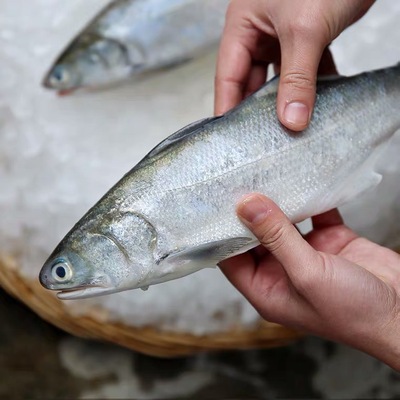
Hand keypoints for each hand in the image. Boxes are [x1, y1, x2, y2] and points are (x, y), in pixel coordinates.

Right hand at [214, 0, 374, 129]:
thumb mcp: (304, 32)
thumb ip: (298, 79)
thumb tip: (292, 120)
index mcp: (243, 25)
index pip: (228, 75)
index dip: (228, 106)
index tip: (231, 136)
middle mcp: (259, 32)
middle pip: (251, 80)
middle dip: (258, 108)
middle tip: (262, 137)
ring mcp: (283, 36)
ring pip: (279, 78)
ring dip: (286, 99)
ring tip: (288, 126)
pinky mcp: (307, 37)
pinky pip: (304, 70)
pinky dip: (311, 86)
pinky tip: (317, 104)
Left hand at [220, 194, 399, 369]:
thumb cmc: (354, 312)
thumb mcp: (307, 274)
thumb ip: (277, 238)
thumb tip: (247, 207)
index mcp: (267, 289)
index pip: (231, 259)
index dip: (220, 234)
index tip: (214, 206)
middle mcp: (281, 271)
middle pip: (254, 237)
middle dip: (247, 213)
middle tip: (236, 182)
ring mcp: (305, 254)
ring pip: (282, 223)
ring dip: (276, 203)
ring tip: (261, 175)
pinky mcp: (328, 240)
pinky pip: (312, 215)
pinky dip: (308, 200)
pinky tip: (300, 180)